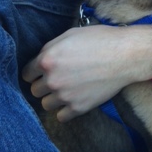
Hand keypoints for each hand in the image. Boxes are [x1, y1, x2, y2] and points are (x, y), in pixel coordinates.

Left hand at [22, 24, 151, 120]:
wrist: (125, 55)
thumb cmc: (100, 39)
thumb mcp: (71, 34)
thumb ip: (51, 48)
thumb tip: (41, 60)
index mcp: (47, 60)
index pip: (27, 74)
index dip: (34, 72)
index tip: (42, 72)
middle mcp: (52, 80)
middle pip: (35, 91)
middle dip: (43, 84)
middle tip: (57, 78)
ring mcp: (65, 96)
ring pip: (46, 105)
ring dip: (53, 98)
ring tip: (66, 89)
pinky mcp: (78, 108)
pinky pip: (61, 116)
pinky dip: (65, 110)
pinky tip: (73, 99)